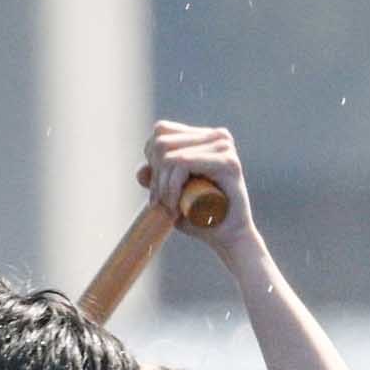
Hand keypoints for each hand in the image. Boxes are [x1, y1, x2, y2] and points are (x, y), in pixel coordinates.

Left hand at [145, 121, 260, 264]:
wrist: (228, 238)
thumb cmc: (200, 218)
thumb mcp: (171, 195)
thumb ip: (156, 181)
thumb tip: (140, 172)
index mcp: (206, 136)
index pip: (162, 131)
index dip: (152, 160)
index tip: (159, 191)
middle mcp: (218, 136)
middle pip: (161, 143)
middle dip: (156, 177)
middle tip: (163, 204)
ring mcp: (224, 147)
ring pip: (169, 156)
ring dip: (163, 185)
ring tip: (171, 208)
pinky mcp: (227, 162)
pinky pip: (182, 163)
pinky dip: (172, 185)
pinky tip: (177, 205)